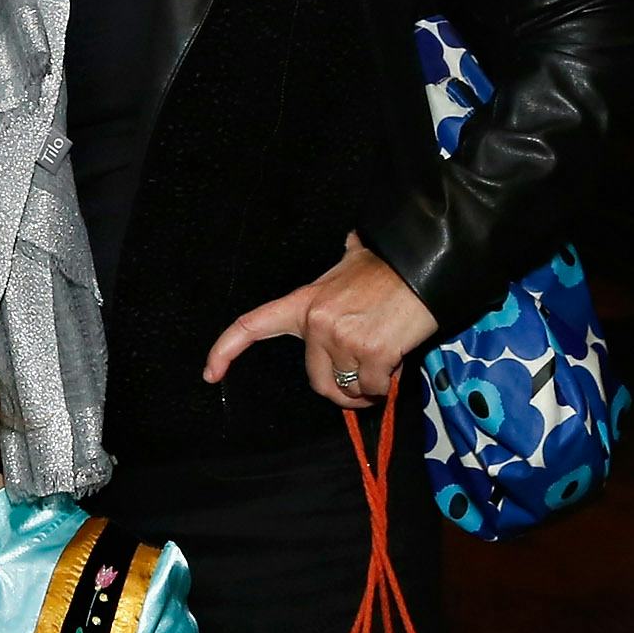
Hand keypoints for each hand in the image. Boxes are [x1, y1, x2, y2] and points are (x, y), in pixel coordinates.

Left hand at [204, 232, 435, 410]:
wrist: (423, 267)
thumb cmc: (388, 266)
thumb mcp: (351, 262)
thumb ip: (340, 267)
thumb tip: (350, 244)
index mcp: (303, 302)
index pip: (251, 326)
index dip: (225, 351)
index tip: (210, 373)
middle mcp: (316, 324)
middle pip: (316, 379)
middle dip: (340, 388)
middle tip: (362, 379)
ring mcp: (342, 340)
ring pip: (348, 388)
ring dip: (367, 387)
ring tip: (383, 364)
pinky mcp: (372, 354)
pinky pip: (374, 388)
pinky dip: (386, 385)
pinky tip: (396, 363)